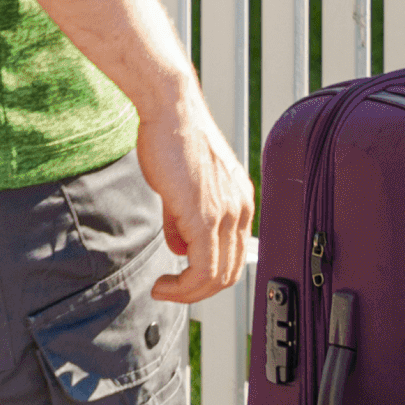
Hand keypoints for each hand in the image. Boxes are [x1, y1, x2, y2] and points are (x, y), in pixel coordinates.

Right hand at [131, 73, 255, 304]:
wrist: (172, 111)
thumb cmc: (174, 139)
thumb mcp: (183, 188)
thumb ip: (183, 221)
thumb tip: (180, 249)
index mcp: (240, 201)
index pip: (234, 255)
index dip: (208, 275)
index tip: (181, 280)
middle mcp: (240, 208)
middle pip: (229, 272)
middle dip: (197, 291)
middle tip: (170, 290)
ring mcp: (226, 213)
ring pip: (217, 276)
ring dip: (188, 293)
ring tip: (164, 289)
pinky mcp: (205, 216)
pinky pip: (202, 269)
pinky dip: (183, 287)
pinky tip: (164, 284)